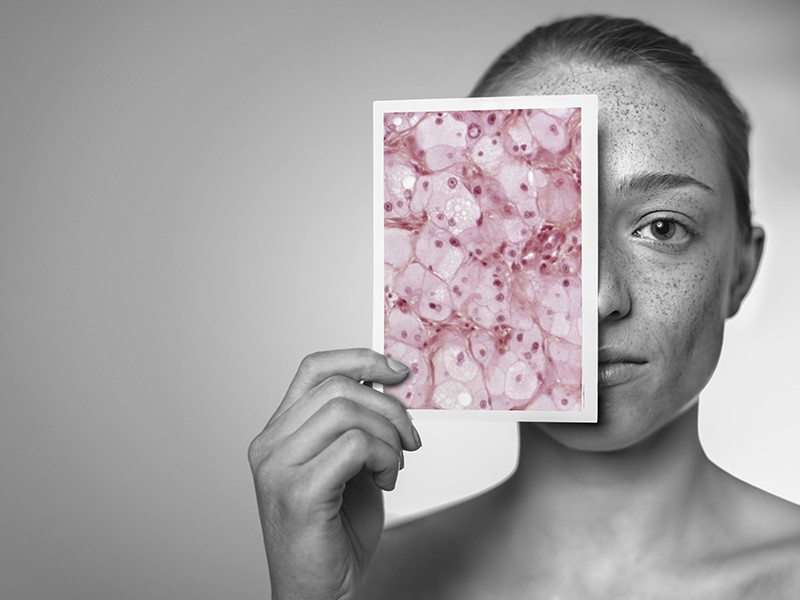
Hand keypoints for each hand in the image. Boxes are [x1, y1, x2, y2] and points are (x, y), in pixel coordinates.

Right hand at [248, 348, 421, 599]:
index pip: (314, 368)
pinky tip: (385, 481)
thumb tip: (390, 385)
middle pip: (337, 387)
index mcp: (279, 433)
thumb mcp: (348, 465)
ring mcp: (278, 469)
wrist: (320, 594)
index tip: (397, 370)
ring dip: (388, 436)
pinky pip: (354, 446)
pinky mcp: (299, 493)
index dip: (359, 359)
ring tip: (393, 466)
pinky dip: (383, 458)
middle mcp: (270, 446)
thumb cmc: (335, 533)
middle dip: (388, 407)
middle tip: (409, 438)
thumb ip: (357, 426)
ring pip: (347, 413)